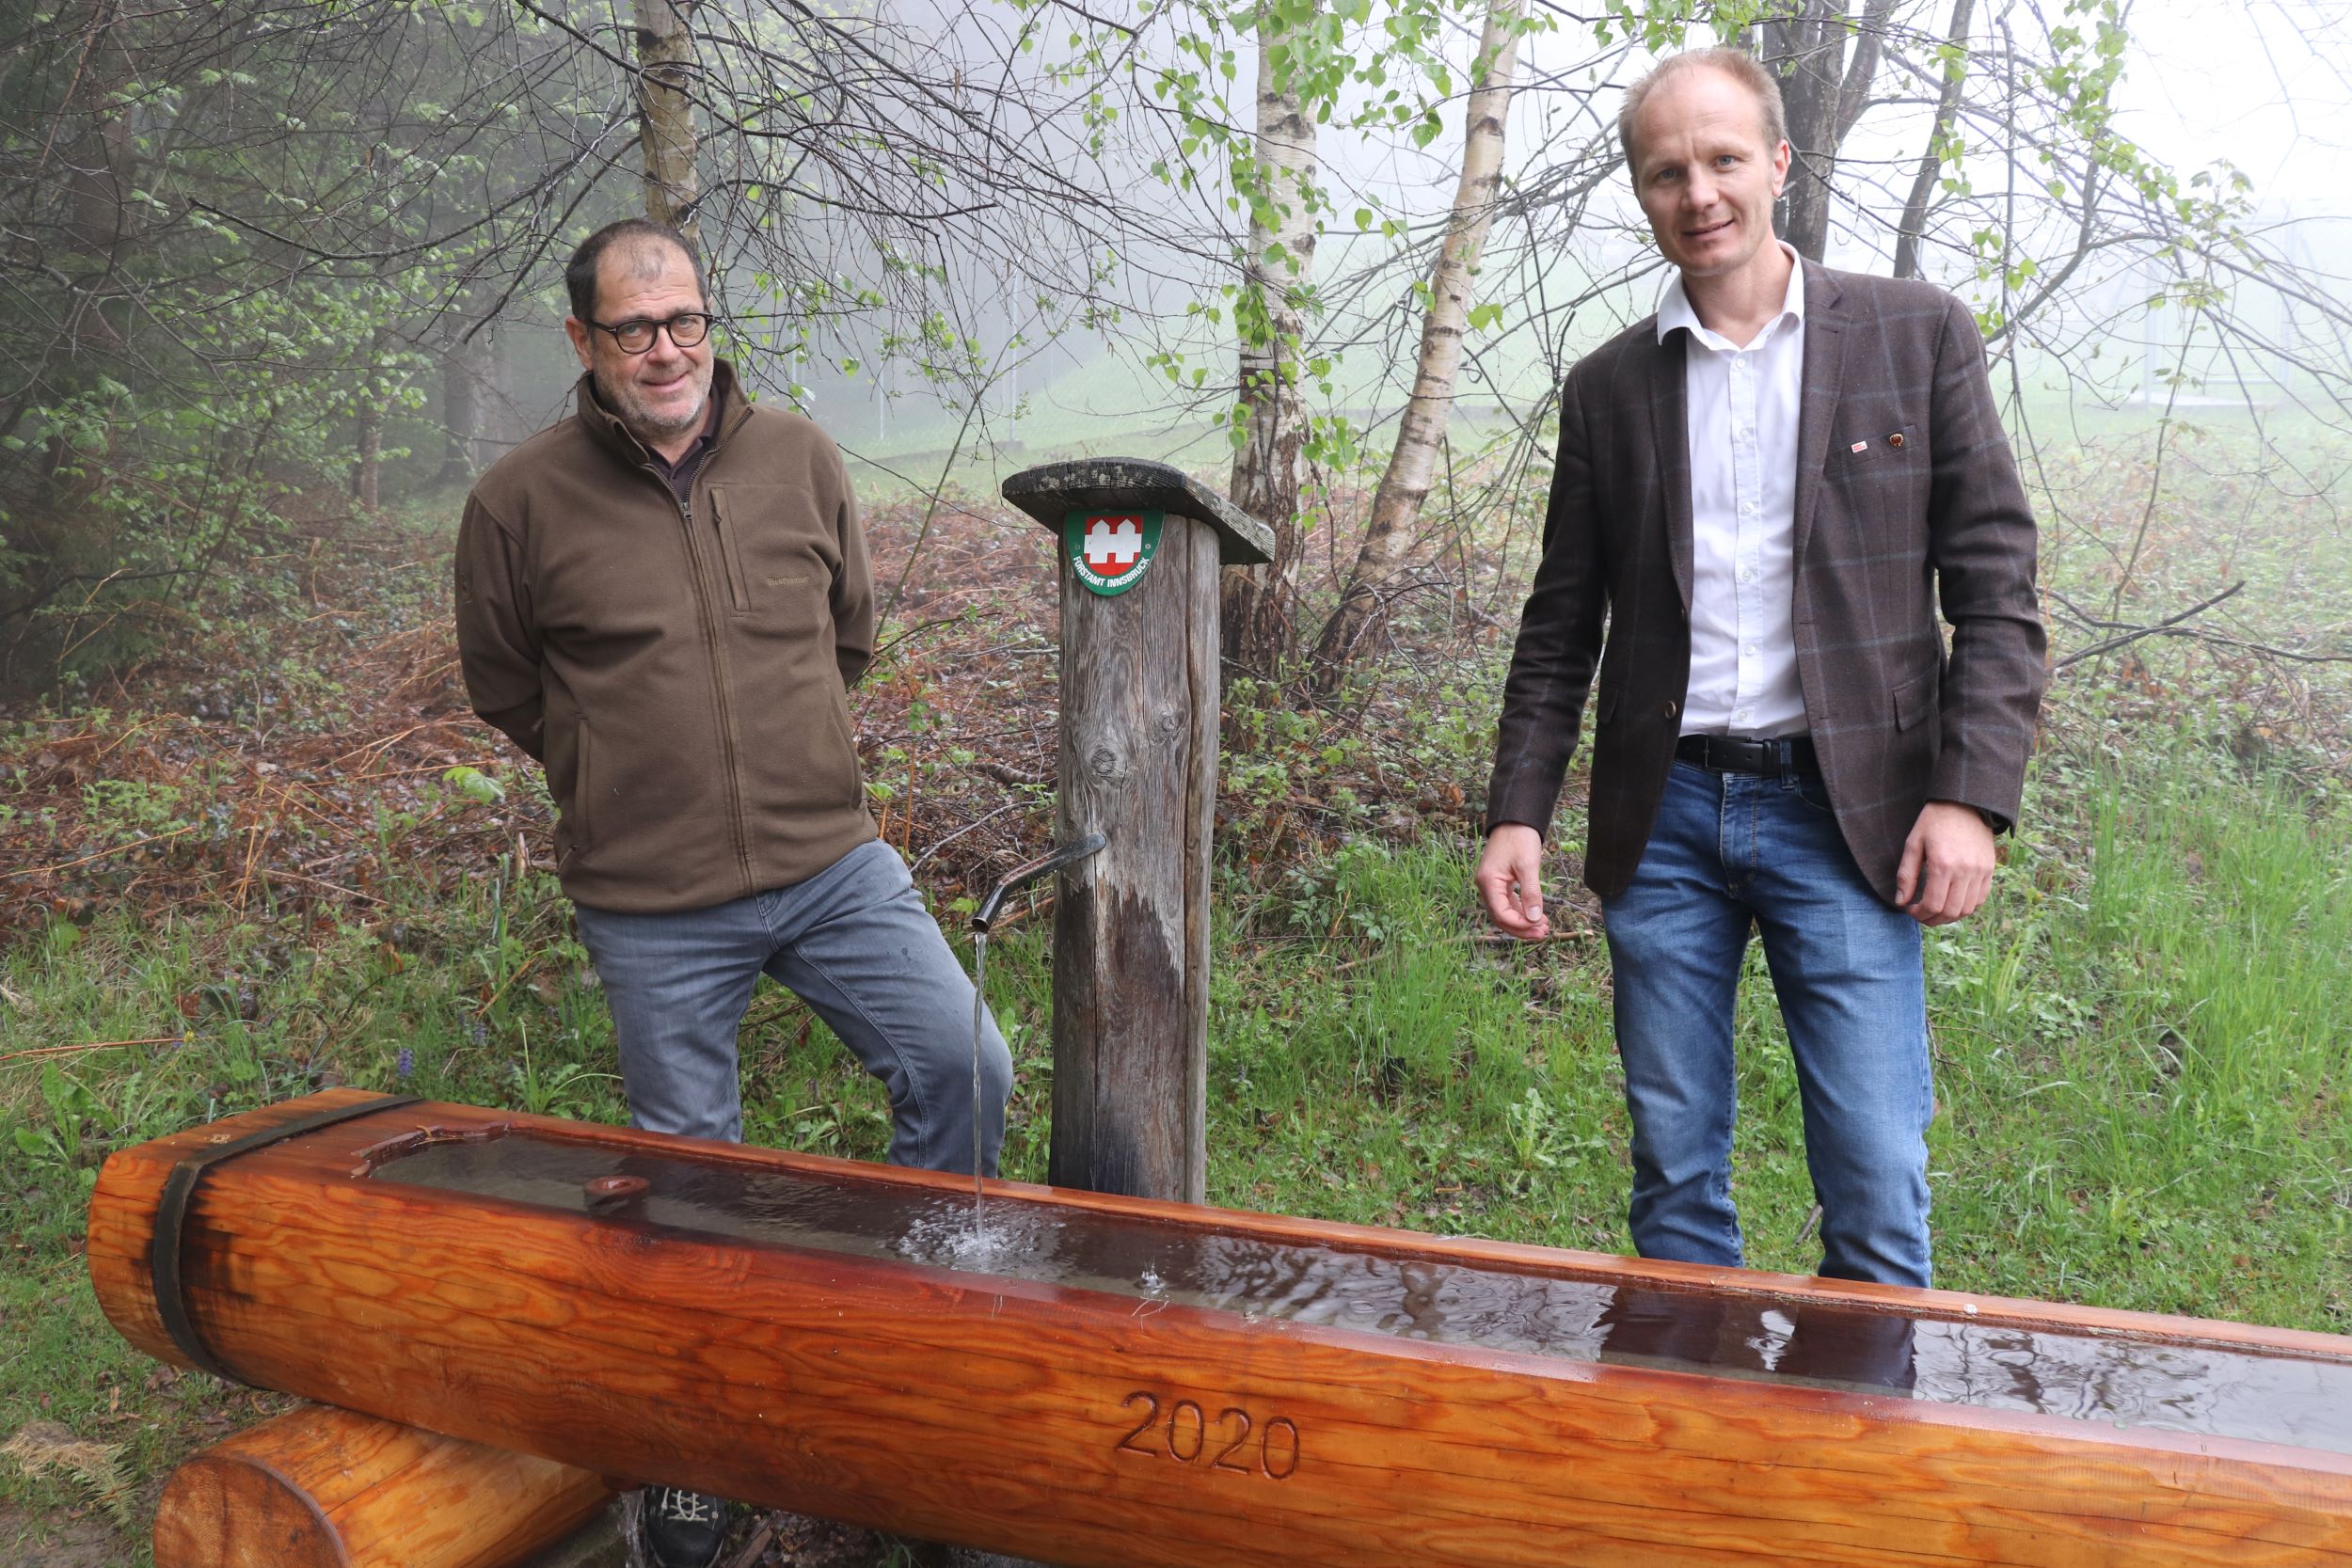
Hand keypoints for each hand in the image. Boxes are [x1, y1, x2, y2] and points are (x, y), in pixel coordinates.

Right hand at [1475, 823, 1550, 940]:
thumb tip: (1534, 918)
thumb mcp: (1528, 866)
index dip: (1520, 925)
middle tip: (1543, 933)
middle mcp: (1485, 886)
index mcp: (1488, 882)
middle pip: (1500, 917)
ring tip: (1543, 926)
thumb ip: (1531, 893)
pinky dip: (1520, 910)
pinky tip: (1535, 915)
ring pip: (1504, 911)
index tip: (1539, 927)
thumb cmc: (1520, 838)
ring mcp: (1490, 884)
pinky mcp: (1498, 882)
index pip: (1501, 914)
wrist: (1515, 820)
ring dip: (1522, 921)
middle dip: (1521, 927)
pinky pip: (1507, 902)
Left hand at [1895, 801, 1996, 925]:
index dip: (1919, 914)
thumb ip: (1906, 875)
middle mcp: (1965, 871)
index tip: (1910, 909)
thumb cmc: (1934, 822)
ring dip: (1949, 917)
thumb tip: (1901, 901)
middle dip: (1932, 919)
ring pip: (1967, 909)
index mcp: (1943, 865)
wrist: (1964, 803)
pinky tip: (1952, 902)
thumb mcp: (1913, 844)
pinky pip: (1980, 899)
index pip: (1933, 905)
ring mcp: (1981, 872)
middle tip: (1920, 914)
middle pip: (1950, 912)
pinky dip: (1966, 907)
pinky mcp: (1990, 870)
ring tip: (1935, 911)